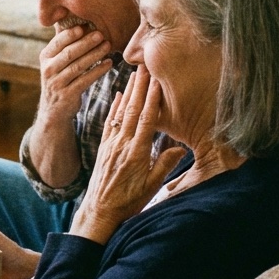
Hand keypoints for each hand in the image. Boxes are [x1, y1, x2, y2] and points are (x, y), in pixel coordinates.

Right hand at [36, 25, 112, 130]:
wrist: (54, 110)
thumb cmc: (60, 79)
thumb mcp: (55, 62)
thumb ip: (64, 45)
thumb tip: (79, 21)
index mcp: (45, 57)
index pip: (58, 42)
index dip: (71, 34)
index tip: (84, 27)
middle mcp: (48, 70)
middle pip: (69, 53)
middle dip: (86, 42)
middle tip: (101, 34)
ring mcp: (57, 83)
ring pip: (78, 66)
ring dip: (94, 54)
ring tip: (108, 46)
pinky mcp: (68, 95)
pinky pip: (85, 80)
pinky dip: (98, 70)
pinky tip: (109, 63)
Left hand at [71, 65, 186, 244]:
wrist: (99, 211)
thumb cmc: (128, 202)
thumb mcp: (150, 187)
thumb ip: (163, 165)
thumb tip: (179, 148)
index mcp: (137, 153)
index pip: (147, 120)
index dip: (152, 99)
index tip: (156, 81)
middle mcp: (122, 144)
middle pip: (132, 110)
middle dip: (139, 88)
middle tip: (144, 67)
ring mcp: (111, 144)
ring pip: (120, 113)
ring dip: (128, 92)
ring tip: (133, 74)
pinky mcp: (103, 147)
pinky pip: (109, 122)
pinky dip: (114, 107)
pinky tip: (117, 94)